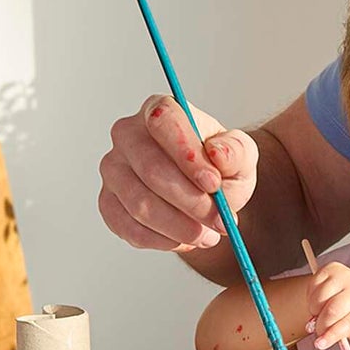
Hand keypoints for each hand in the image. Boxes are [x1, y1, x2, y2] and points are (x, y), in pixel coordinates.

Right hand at [98, 94, 257, 250]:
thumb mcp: (241, 155)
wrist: (207, 191)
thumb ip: (236, 151)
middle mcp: (128, 134)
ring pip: (139, 203)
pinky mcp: (108, 201)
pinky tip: (184, 240)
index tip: (213, 184)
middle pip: (151, 169)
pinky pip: (127, 226)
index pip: (164, 122)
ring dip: (178, 226)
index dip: (187, 155)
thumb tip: (218, 153)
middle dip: (190, 201)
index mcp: (160, 110)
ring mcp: (113, 168)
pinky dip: (160, 239)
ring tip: (208, 235)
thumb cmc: (219, 166)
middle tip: (219, 221)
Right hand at [305, 263, 349, 349]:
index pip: (349, 323)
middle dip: (321, 325)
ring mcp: (344, 276)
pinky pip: (311, 287)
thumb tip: (321, 340)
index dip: (332, 335)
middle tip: (318, 331)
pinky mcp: (330, 269)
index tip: (320, 344)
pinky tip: (319, 301)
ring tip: (321, 313)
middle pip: (332, 311)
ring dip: (314, 311)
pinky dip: (310, 298)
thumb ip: (338, 335)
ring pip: (318, 299)